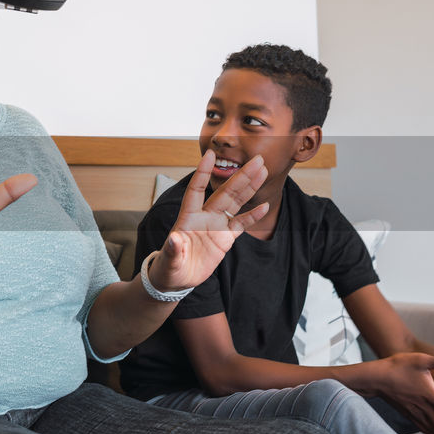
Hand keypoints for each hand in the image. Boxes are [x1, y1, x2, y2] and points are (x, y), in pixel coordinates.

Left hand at [145, 151, 269, 291]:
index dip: (202, 173)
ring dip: (249, 187)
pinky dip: (252, 216)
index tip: (210, 155)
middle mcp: (204, 216)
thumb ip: (173, 249)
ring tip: (263, 171)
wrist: (177, 278)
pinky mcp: (225, 238)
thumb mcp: (169, 260)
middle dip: (240, 176)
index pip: (195, 189)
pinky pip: (241, 224)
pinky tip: (264, 206)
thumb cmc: (169, 267)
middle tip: (256, 160)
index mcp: (188, 217)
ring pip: (235, 202)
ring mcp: (216, 225)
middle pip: (224, 192)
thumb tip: (174, 239)